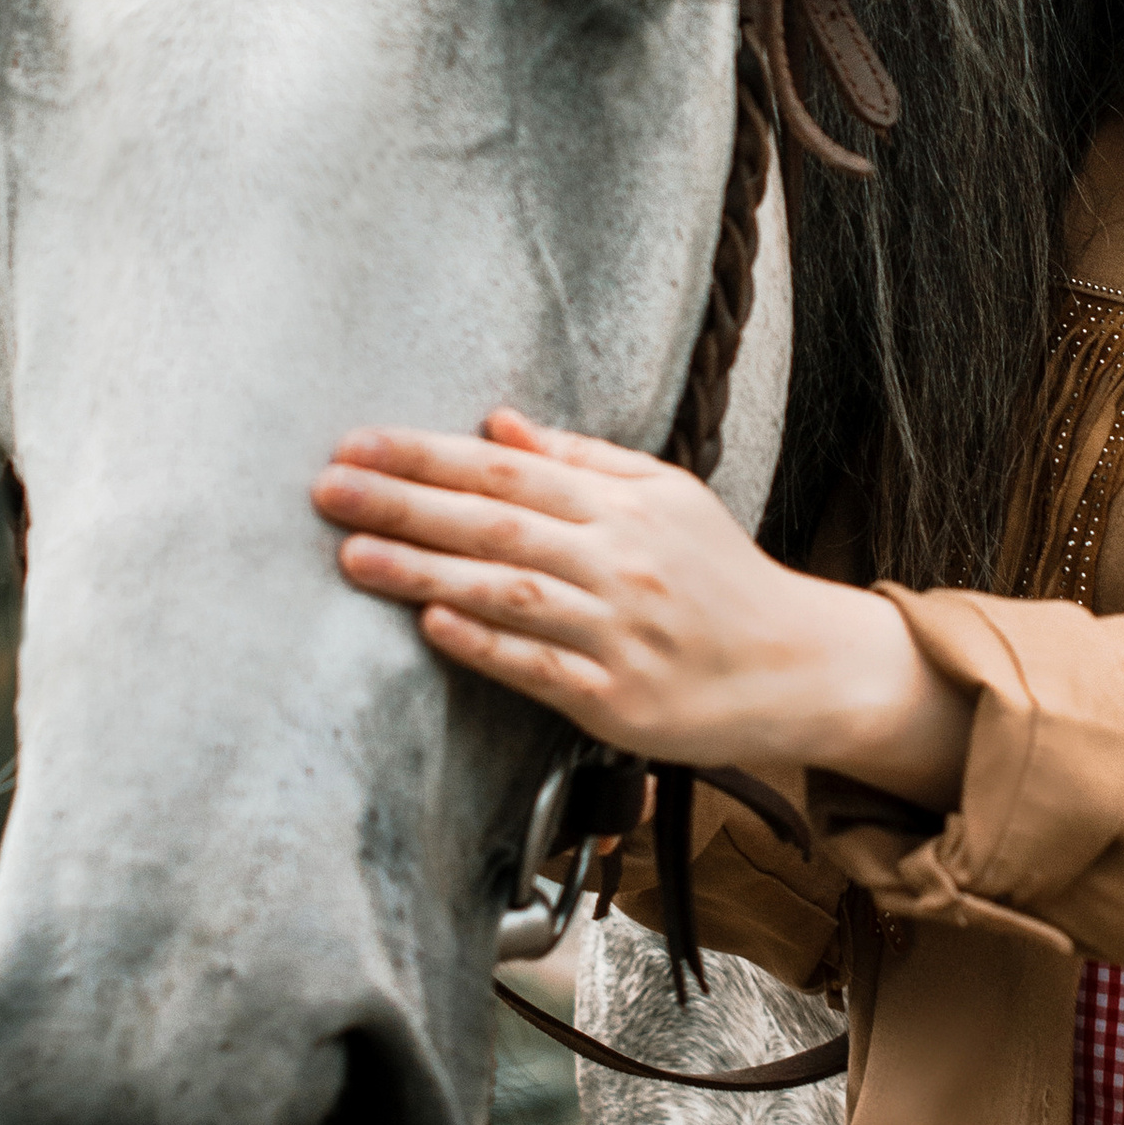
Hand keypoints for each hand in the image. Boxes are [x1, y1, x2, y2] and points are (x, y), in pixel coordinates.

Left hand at [311, 414, 973, 804]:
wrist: (795, 664)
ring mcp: (619, 632)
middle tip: (328, 490)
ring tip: (353, 556)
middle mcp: (621, 562)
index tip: (357, 444)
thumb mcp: (668, 497)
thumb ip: (583, 461)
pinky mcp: (619, 699)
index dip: (428, 456)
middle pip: (496, 526)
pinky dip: (485, 646)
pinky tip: (433, 627)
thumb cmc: (721, 578)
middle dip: (405, 504)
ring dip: (425, 573)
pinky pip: (542, 668)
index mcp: (625, 507)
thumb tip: (497, 425)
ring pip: (509, 594)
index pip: (508, 472)